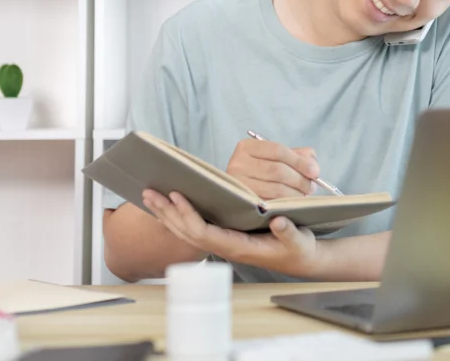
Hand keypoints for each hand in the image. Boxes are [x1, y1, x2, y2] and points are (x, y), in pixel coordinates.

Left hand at [141, 189, 321, 277]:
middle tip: (150, 192)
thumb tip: (277, 222)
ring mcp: (222, 243)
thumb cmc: (298, 249)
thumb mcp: (298, 240)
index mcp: (238, 247)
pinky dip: (178, 216)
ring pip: (186, 231)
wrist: (299, 258)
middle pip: (187, 232)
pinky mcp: (223, 236)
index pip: (204, 233)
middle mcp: (225, 247)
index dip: (188, 215)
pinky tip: (169, 204)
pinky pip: (194, 227)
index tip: (177, 195)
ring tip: (151, 196)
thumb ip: (287, 232)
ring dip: (167, 214)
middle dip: (167, 212)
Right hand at [227, 139, 319, 198]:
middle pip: (278, 171)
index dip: (300, 161)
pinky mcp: (243, 203)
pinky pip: (270, 204)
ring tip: (304, 195)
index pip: (278, 151)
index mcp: (247, 147)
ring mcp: (239, 185)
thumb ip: (298, 155)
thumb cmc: (264, 171)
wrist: (240, 193)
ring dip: (295, 194)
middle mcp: (237, 164)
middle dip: (300, 180)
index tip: (315, 172)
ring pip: (275, 189)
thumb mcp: (278, 158)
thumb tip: (313, 166)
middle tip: (311, 187)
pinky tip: (292, 203)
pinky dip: (285, 204)